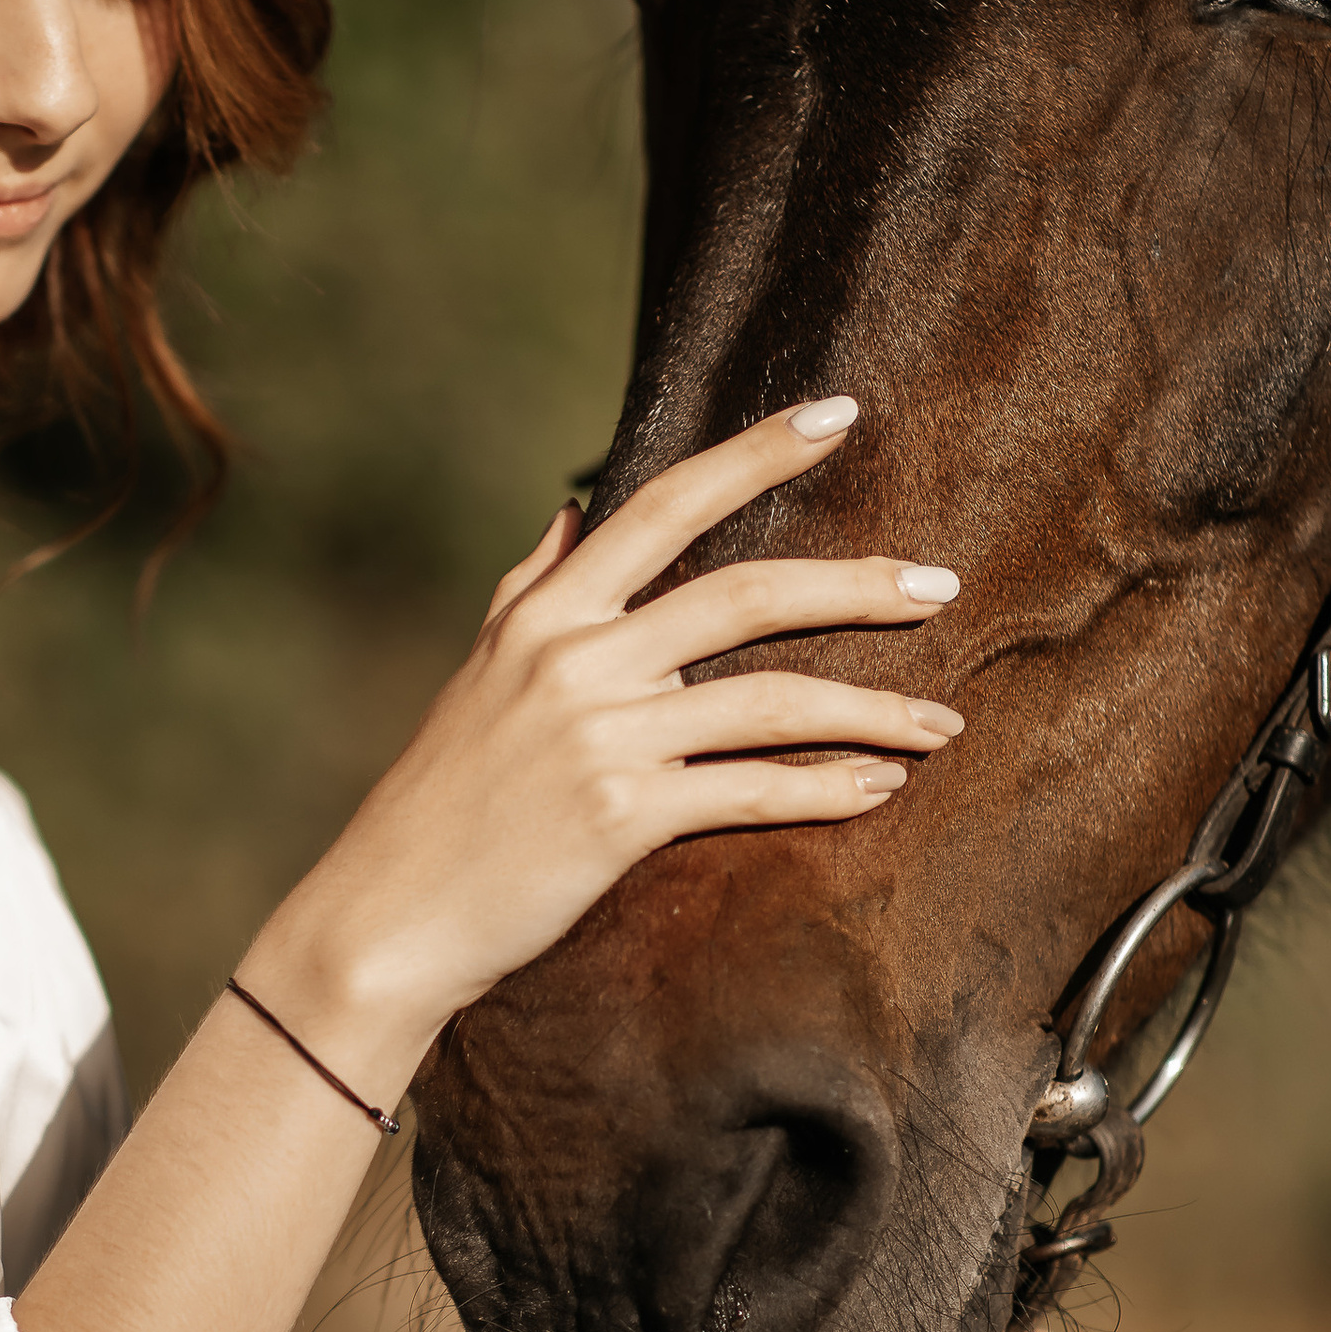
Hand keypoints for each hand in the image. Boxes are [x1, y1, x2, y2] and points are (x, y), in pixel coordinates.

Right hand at [241, 396, 963, 1082]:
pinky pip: (752, 791)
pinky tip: (879, 786)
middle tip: (940, 586)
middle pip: (745, 594)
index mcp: (547, 610)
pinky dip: (827, 788)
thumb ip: (533, 585)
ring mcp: (600, 736)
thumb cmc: (442, 798)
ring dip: (872, 709)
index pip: (664, 503)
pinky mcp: (620, 817)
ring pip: (770, 701)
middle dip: (858, 585)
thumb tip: (575, 510)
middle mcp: (575, 658)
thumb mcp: (480, 671)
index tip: (839, 415)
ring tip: (942, 722)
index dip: (757, 452)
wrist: (388, 916)